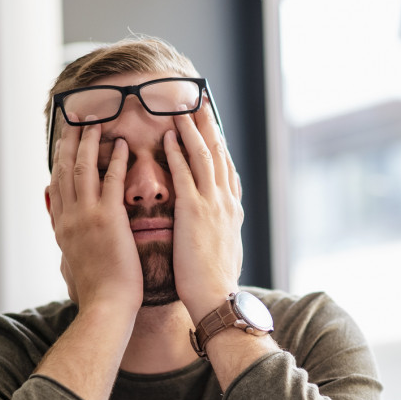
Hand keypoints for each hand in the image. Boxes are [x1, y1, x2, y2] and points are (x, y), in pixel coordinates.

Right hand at [47, 118, 141, 315]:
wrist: (107, 305)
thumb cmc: (98, 289)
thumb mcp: (72, 260)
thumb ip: (67, 236)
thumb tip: (57, 222)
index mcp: (62, 227)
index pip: (56, 184)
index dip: (58, 158)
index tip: (63, 140)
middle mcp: (69, 217)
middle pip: (64, 169)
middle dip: (68, 141)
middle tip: (75, 119)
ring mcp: (86, 217)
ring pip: (83, 169)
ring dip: (89, 143)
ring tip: (96, 123)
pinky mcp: (108, 220)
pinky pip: (111, 182)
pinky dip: (116, 161)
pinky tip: (123, 146)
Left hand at [164, 103, 244, 322]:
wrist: (216, 298)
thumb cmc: (215, 283)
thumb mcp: (224, 251)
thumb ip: (220, 231)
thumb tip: (219, 228)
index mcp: (232, 211)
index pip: (227, 168)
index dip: (219, 144)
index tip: (212, 124)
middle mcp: (226, 202)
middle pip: (219, 153)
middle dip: (209, 125)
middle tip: (200, 101)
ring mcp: (212, 205)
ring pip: (204, 156)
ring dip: (192, 129)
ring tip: (181, 108)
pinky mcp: (194, 212)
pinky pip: (185, 174)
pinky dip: (177, 153)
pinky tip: (168, 137)